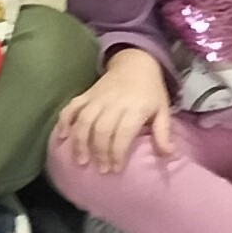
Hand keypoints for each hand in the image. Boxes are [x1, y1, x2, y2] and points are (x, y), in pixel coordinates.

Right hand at [54, 48, 178, 175]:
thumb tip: (169, 155)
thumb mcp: (162, 110)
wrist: (135, 62)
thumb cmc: (150, 91)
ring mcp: (97, 98)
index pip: (122, 133)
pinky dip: (64, 121)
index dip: (118, 153)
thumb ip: (163, 133)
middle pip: (101, 130)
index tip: (116, 169)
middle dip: (99, 152)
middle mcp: (113, 103)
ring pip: (84, 121)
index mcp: (134, 108)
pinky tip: (62, 137)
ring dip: (80, 142)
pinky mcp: (86, 94)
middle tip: (101, 169)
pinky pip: (71, 107)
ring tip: (81, 160)